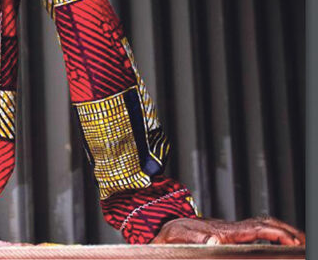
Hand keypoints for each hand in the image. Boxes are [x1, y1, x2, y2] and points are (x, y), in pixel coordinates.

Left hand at [152, 216, 304, 245]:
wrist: (163, 227)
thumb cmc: (171, 233)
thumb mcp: (178, 236)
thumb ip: (196, 239)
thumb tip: (215, 240)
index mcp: (224, 230)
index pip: (257, 229)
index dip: (276, 234)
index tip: (292, 241)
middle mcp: (231, 228)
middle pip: (265, 223)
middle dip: (287, 230)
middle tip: (304, 242)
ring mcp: (231, 230)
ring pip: (262, 225)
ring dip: (282, 231)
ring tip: (299, 241)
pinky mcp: (229, 234)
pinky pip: (255, 232)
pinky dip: (271, 234)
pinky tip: (278, 243)